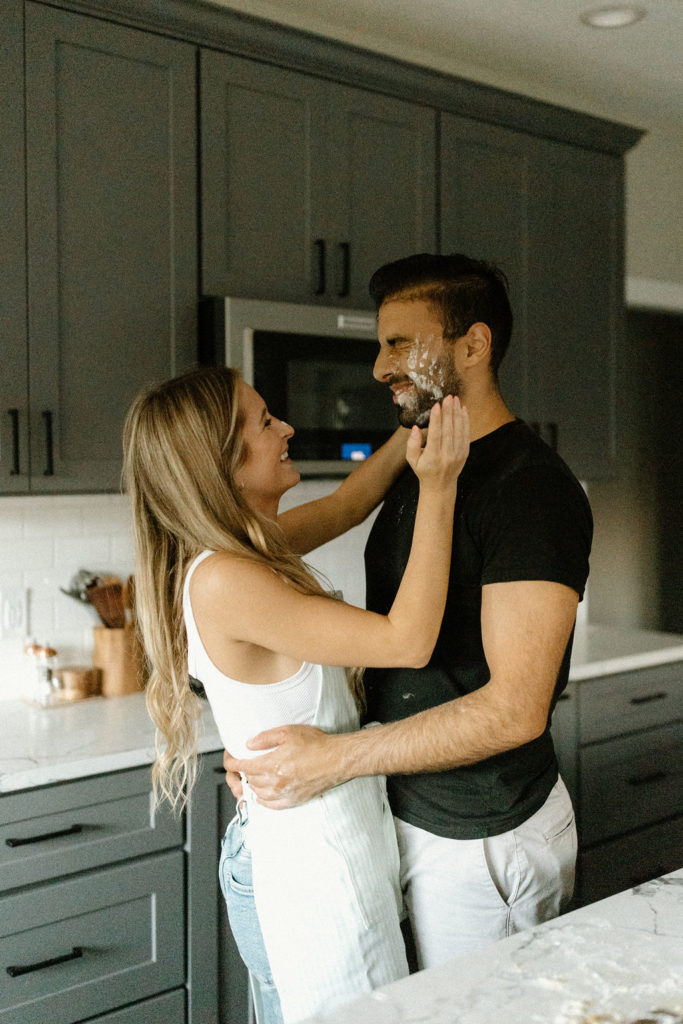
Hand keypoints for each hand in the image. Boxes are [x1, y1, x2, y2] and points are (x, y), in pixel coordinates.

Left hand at [223, 725, 343, 808]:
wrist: (336, 760)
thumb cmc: (316, 744)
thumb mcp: (288, 732)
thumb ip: (265, 738)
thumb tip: (248, 744)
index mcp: (272, 765)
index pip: (243, 767)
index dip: (232, 763)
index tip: (230, 760)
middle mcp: (276, 782)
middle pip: (250, 780)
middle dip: (242, 772)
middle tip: (242, 765)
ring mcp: (284, 794)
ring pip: (258, 794)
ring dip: (252, 785)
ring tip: (253, 776)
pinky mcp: (293, 801)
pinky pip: (271, 805)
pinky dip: (262, 800)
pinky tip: (263, 794)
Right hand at [405, 395, 468, 493]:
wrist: (440, 486)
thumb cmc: (424, 470)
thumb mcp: (412, 460)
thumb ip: (412, 444)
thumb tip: (416, 428)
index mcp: (433, 456)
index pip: (436, 434)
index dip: (437, 419)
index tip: (437, 405)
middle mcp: (447, 455)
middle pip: (449, 429)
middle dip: (449, 412)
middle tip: (448, 397)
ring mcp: (458, 454)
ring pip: (459, 430)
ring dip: (457, 413)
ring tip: (455, 399)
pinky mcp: (465, 452)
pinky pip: (466, 434)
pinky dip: (465, 421)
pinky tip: (463, 409)